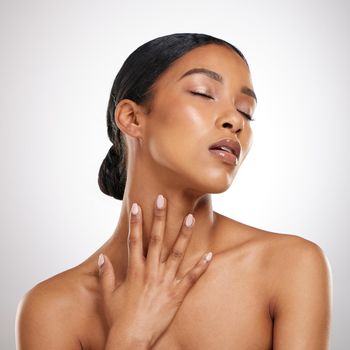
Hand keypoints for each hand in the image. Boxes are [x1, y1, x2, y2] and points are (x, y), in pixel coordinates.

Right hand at [98, 194, 212, 347]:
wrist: (132, 340)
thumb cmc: (119, 317)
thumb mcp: (108, 295)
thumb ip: (106, 274)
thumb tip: (102, 257)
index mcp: (135, 270)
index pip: (134, 240)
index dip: (136, 221)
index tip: (137, 205)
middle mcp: (151, 272)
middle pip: (156, 239)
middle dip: (159, 217)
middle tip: (163, 199)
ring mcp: (166, 282)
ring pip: (177, 253)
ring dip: (184, 234)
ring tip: (191, 217)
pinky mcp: (177, 294)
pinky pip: (191, 278)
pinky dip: (201, 266)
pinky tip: (210, 254)